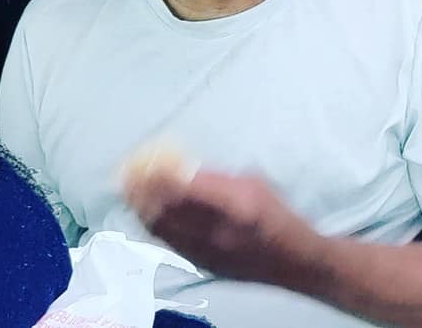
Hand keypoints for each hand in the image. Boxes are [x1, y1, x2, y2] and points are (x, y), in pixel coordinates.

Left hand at [123, 157, 316, 288]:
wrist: (293, 261)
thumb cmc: (279, 215)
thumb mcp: (256, 184)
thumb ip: (219, 178)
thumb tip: (184, 168)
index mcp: (235, 205)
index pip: (186, 189)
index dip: (159, 176)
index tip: (144, 159)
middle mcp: (217, 231)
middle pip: (166, 211)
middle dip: (142, 191)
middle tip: (128, 175)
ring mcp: (206, 250)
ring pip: (161, 228)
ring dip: (142, 208)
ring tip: (130, 191)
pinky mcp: (200, 263)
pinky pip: (167, 241)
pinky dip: (153, 224)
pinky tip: (146, 213)